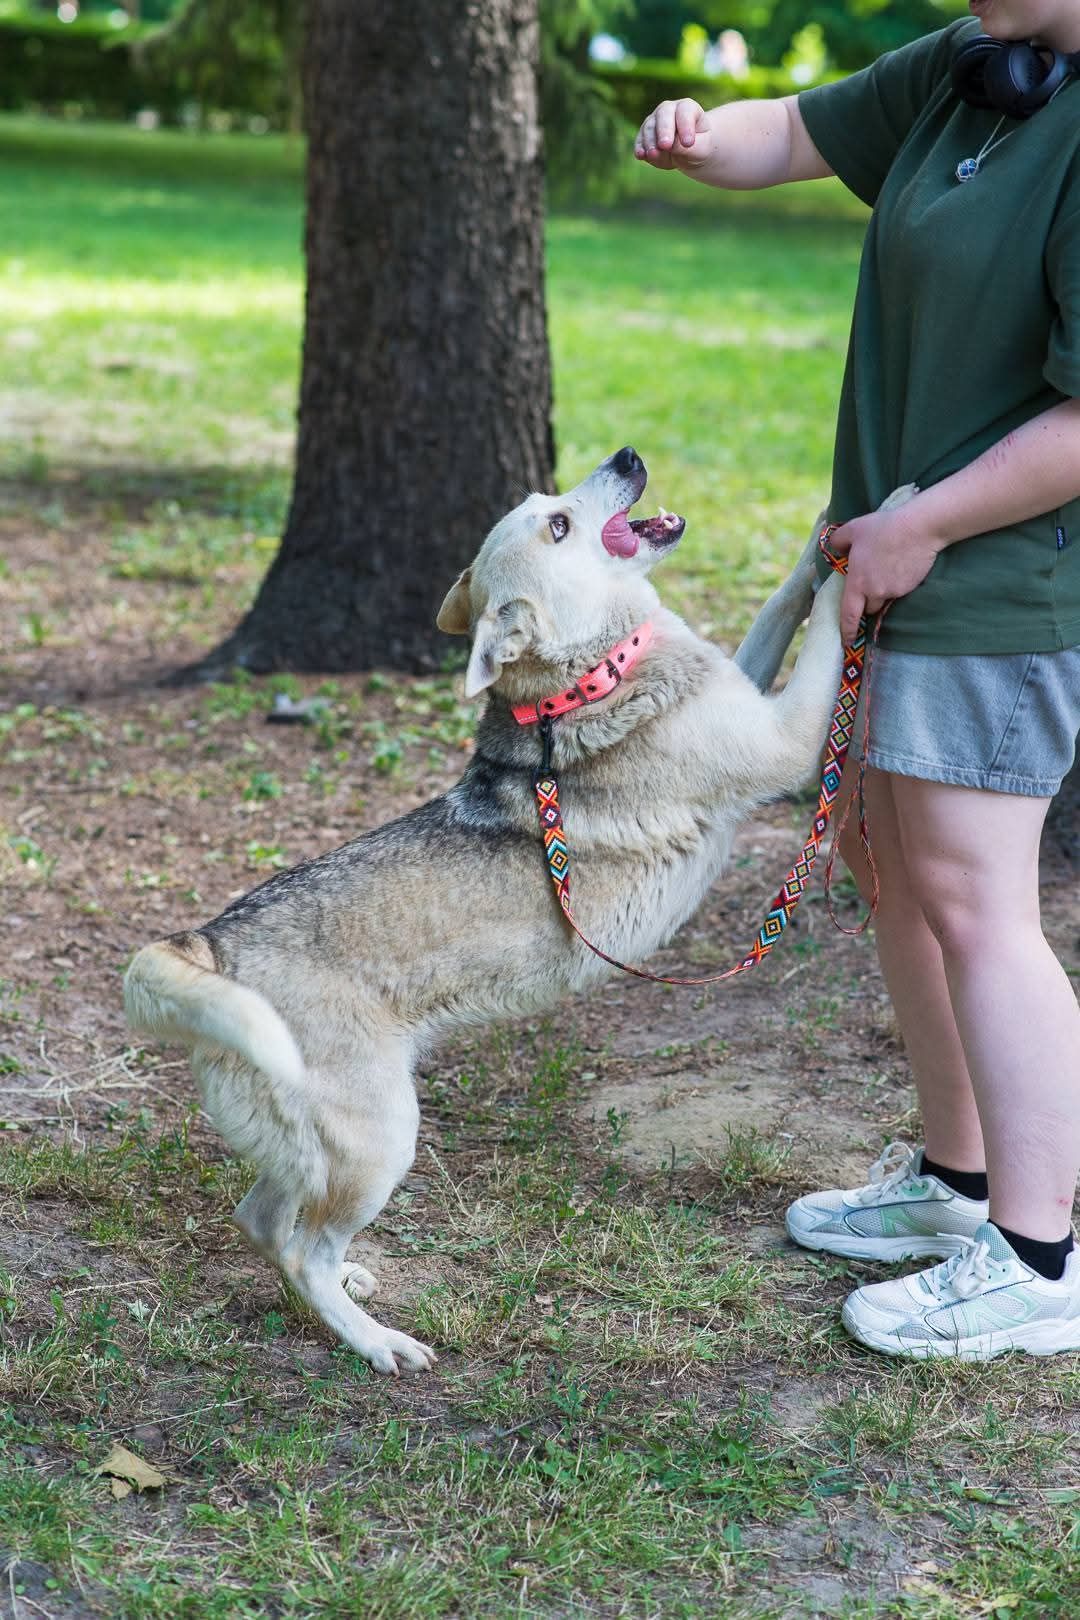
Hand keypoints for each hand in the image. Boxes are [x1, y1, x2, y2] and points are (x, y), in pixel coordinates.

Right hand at [634, 99, 712, 170]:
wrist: (691, 152)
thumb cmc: (700, 147)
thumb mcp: (700, 149)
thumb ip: (686, 147)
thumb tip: (668, 146)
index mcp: (687, 108)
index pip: (685, 112)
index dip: (685, 126)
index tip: (688, 143)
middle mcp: (669, 110)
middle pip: (664, 115)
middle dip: (664, 130)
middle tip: (666, 145)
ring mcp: (655, 121)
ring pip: (649, 127)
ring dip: (650, 142)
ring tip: (653, 155)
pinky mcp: (645, 135)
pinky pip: (640, 139)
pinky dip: (640, 147)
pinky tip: (641, 156)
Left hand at [828, 505, 943, 644]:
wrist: (919, 528)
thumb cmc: (883, 528)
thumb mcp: (853, 529)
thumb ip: (838, 541)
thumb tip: (835, 550)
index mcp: (858, 583)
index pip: (849, 614)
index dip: (847, 630)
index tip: (846, 642)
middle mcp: (875, 592)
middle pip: (868, 607)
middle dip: (867, 601)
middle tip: (870, 582)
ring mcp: (894, 591)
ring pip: (884, 599)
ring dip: (882, 593)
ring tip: (886, 570)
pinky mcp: (910, 587)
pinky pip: (900, 591)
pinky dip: (897, 584)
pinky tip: (901, 566)